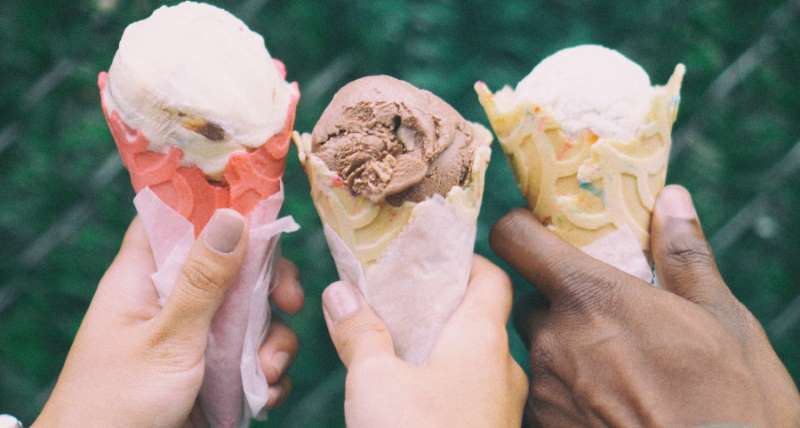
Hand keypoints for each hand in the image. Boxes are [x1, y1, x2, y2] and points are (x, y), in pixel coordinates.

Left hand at [35, 209, 303, 426]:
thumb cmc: (116, 404)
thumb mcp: (167, 338)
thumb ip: (203, 280)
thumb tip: (233, 215)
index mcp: (144, 277)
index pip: (178, 217)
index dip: (217, 205)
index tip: (263, 209)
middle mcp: (172, 299)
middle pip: (232, 265)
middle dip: (269, 284)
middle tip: (290, 302)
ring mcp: (195, 335)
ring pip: (252, 313)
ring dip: (273, 340)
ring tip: (267, 372)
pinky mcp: (213, 369)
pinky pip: (253, 355)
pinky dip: (267, 372)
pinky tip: (264, 392)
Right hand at [321, 256, 527, 427]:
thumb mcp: (374, 380)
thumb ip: (359, 330)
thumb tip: (341, 291)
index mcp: (482, 337)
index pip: (491, 276)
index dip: (462, 259)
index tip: (426, 255)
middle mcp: (502, 366)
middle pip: (479, 315)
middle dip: (438, 302)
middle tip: (396, 294)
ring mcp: (501, 406)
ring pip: (472, 357)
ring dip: (437, 342)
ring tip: (393, 337)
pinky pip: (469, 390)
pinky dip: (441, 376)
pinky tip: (407, 387)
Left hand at [491, 185, 799, 426]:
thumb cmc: (729, 406)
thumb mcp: (724, 322)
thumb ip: (685, 257)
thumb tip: (672, 201)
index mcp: (589, 296)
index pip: (514, 239)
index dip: (521, 230)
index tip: (539, 233)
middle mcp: (552, 339)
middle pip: (531, 301)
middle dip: (559, 303)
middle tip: (605, 317)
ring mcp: (544, 388)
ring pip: (539, 351)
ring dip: (566, 351)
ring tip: (619, 371)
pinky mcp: (543, 426)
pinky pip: (544, 396)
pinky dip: (568, 394)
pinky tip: (610, 407)